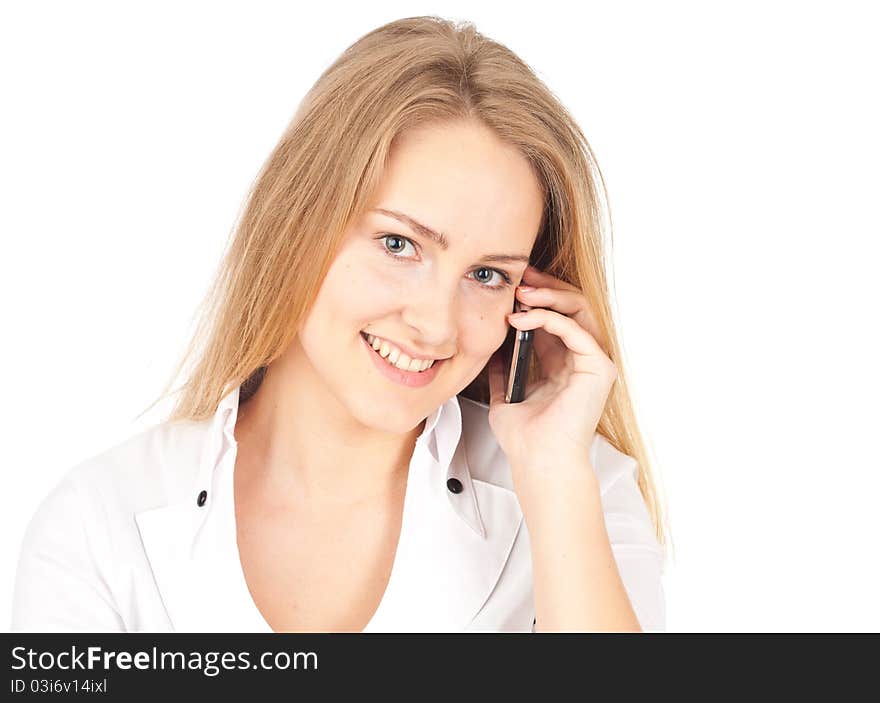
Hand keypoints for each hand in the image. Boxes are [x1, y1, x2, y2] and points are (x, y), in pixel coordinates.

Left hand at [485, 264, 617, 490]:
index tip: (512, 285)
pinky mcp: (599, 369)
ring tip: (520, 293)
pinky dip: (548, 318)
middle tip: (519, 277)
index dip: (536, 296)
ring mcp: (594, 363)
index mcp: (563, 363)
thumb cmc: (525, 437)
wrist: (537, 460)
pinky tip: (522, 319)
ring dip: (549, 295)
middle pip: (572, 305)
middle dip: (545, 286)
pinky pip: (576, 330)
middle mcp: (582, 359)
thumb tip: (490, 346)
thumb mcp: (506, 393)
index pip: (556, 316)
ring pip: (579, 309)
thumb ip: (503, 369)